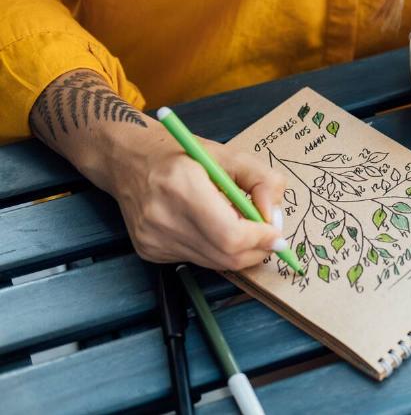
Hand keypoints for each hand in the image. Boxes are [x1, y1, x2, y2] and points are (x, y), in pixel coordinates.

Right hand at [28, 68, 286, 270]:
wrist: (127, 159)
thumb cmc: (180, 154)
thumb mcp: (228, 155)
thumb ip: (262, 181)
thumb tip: (275, 217)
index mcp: (182, 186)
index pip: (231, 235)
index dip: (260, 239)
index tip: (277, 233)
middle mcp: (163, 217)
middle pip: (225, 255)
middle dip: (256, 250)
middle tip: (269, 236)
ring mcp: (153, 238)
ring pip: (214, 263)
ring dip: (237, 250)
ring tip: (238, 225)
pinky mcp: (149, 250)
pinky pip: (197, 260)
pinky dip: (214, 249)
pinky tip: (209, 227)